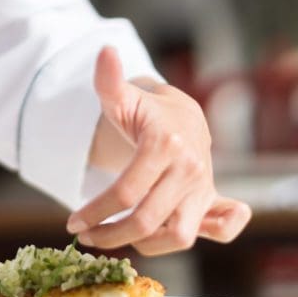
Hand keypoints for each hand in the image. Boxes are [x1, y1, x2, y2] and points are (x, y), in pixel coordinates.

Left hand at [66, 47, 250, 254]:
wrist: (183, 117)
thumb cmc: (145, 112)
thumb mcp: (122, 97)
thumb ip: (109, 79)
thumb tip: (105, 51)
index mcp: (165, 143)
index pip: (126, 190)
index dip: (96, 211)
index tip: (73, 224)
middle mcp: (189, 168)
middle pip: (147, 219)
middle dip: (111, 234)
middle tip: (86, 237)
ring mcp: (204, 187)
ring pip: (179, 235)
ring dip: (144, 245)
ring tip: (114, 239)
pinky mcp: (213, 201)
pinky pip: (224, 230)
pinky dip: (210, 239)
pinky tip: (168, 241)